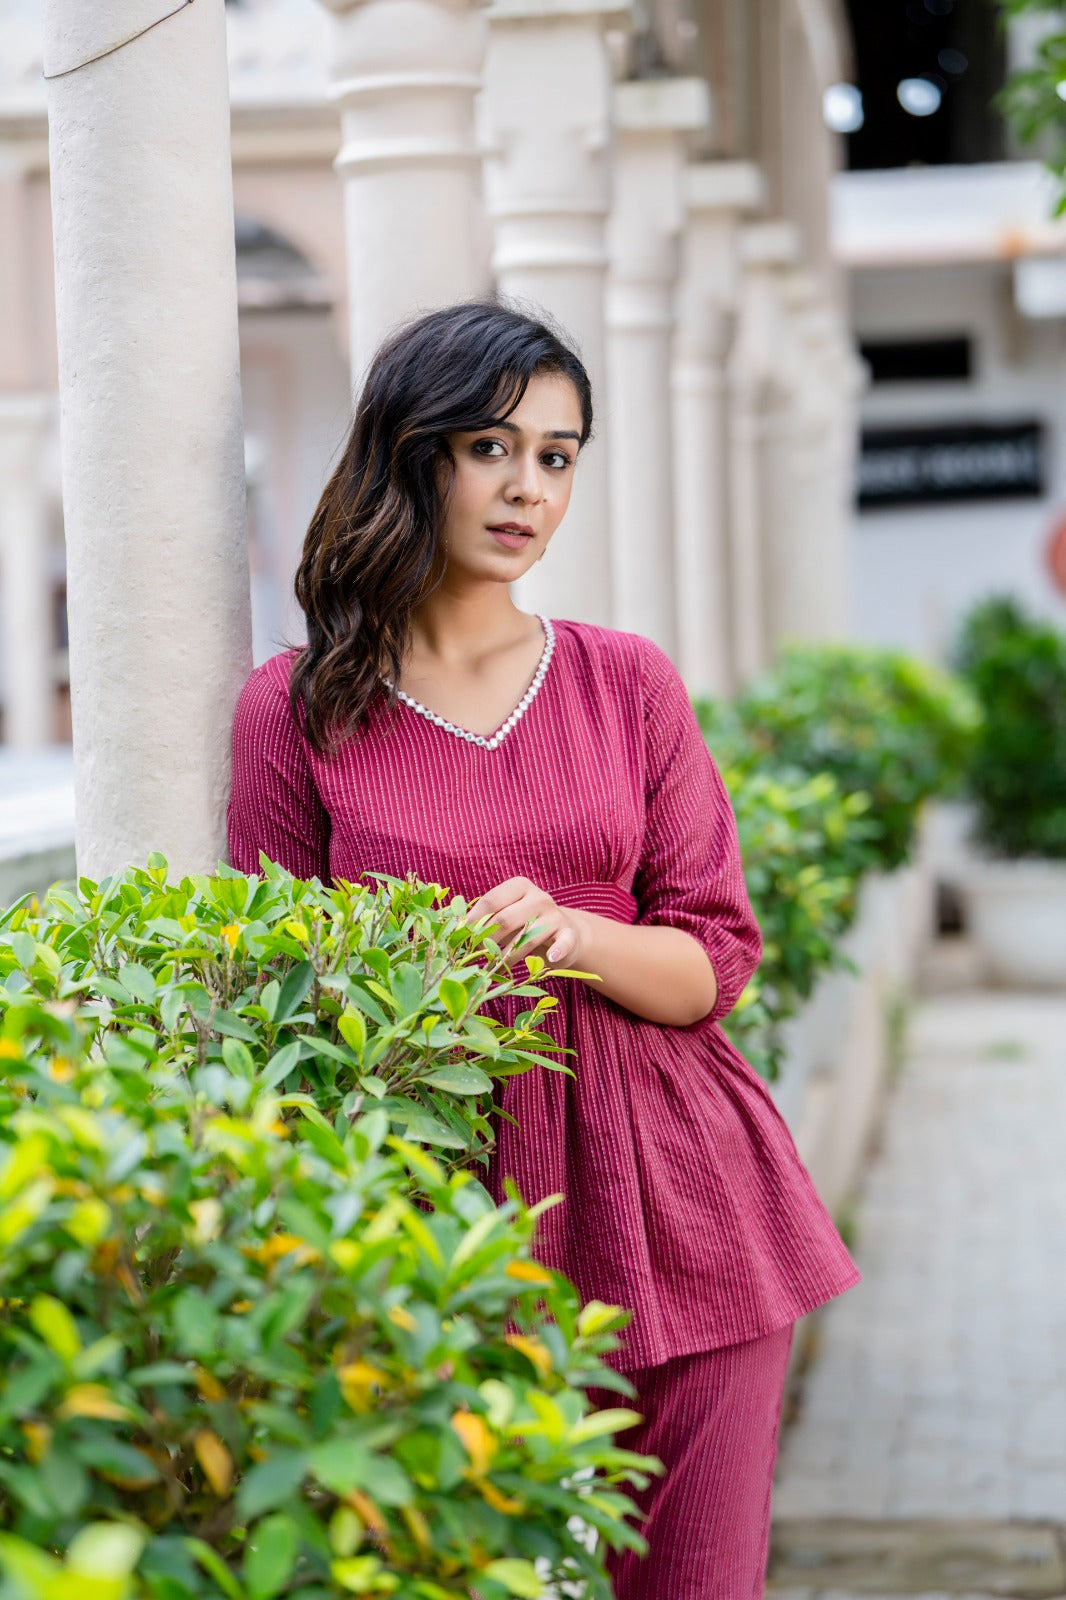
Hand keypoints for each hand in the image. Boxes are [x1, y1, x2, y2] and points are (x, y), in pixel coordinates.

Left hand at [465, 876, 581, 969]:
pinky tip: (550, 958)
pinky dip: (558, 950)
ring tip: (494, 967)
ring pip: (526, 937)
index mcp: (519, 886)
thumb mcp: (507, 913)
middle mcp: (538, 897)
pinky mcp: (569, 934)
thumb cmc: (525, 923)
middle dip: (486, 940)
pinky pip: (564, 942)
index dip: (473, 920)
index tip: (460, 938)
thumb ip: (486, 917)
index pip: (491, 900)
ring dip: (507, 956)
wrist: (563, 932)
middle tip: (474, 956)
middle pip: (505, 919)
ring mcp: (555, 915)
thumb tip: (454, 927)